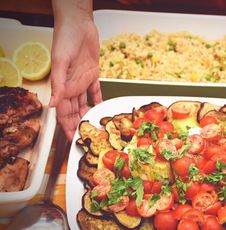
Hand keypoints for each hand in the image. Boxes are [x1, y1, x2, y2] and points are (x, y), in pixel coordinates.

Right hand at [50, 10, 101, 140]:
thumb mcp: (60, 62)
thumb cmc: (66, 39)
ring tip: (93, 127)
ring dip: (87, 114)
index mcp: (62, 85)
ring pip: (84, 103)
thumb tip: (51, 105)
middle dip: (77, 124)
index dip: (67, 124)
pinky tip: (102, 109)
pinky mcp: (92, 73)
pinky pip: (95, 91)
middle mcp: (72, 85)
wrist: (79, 24)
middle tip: (84, 137)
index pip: (63, 110)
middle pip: (73, 110)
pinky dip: (98, 100)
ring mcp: (82, 80)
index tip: (72, 138)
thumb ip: (58, 85)